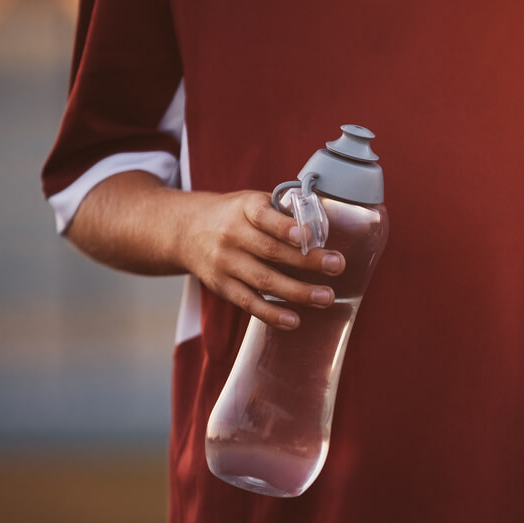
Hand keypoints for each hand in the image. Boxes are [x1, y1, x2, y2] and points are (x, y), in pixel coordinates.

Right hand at [177, 190, 344, 329]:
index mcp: (244, 209)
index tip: (309, 235)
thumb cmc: (234, 215)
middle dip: (307, 261)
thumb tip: (325, 222)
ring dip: (297, 292)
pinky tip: (294, 320)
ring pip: (263, 280)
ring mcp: (225, 263)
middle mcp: (232, 235)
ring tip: (326, 297)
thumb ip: (283, 212)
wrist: (186, 230)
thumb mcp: (253, 202)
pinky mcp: (222, 286)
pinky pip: (249, 303)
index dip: (286, 227)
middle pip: (271, 252)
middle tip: (337, 266)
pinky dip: (272, 313)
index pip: (264, 217)